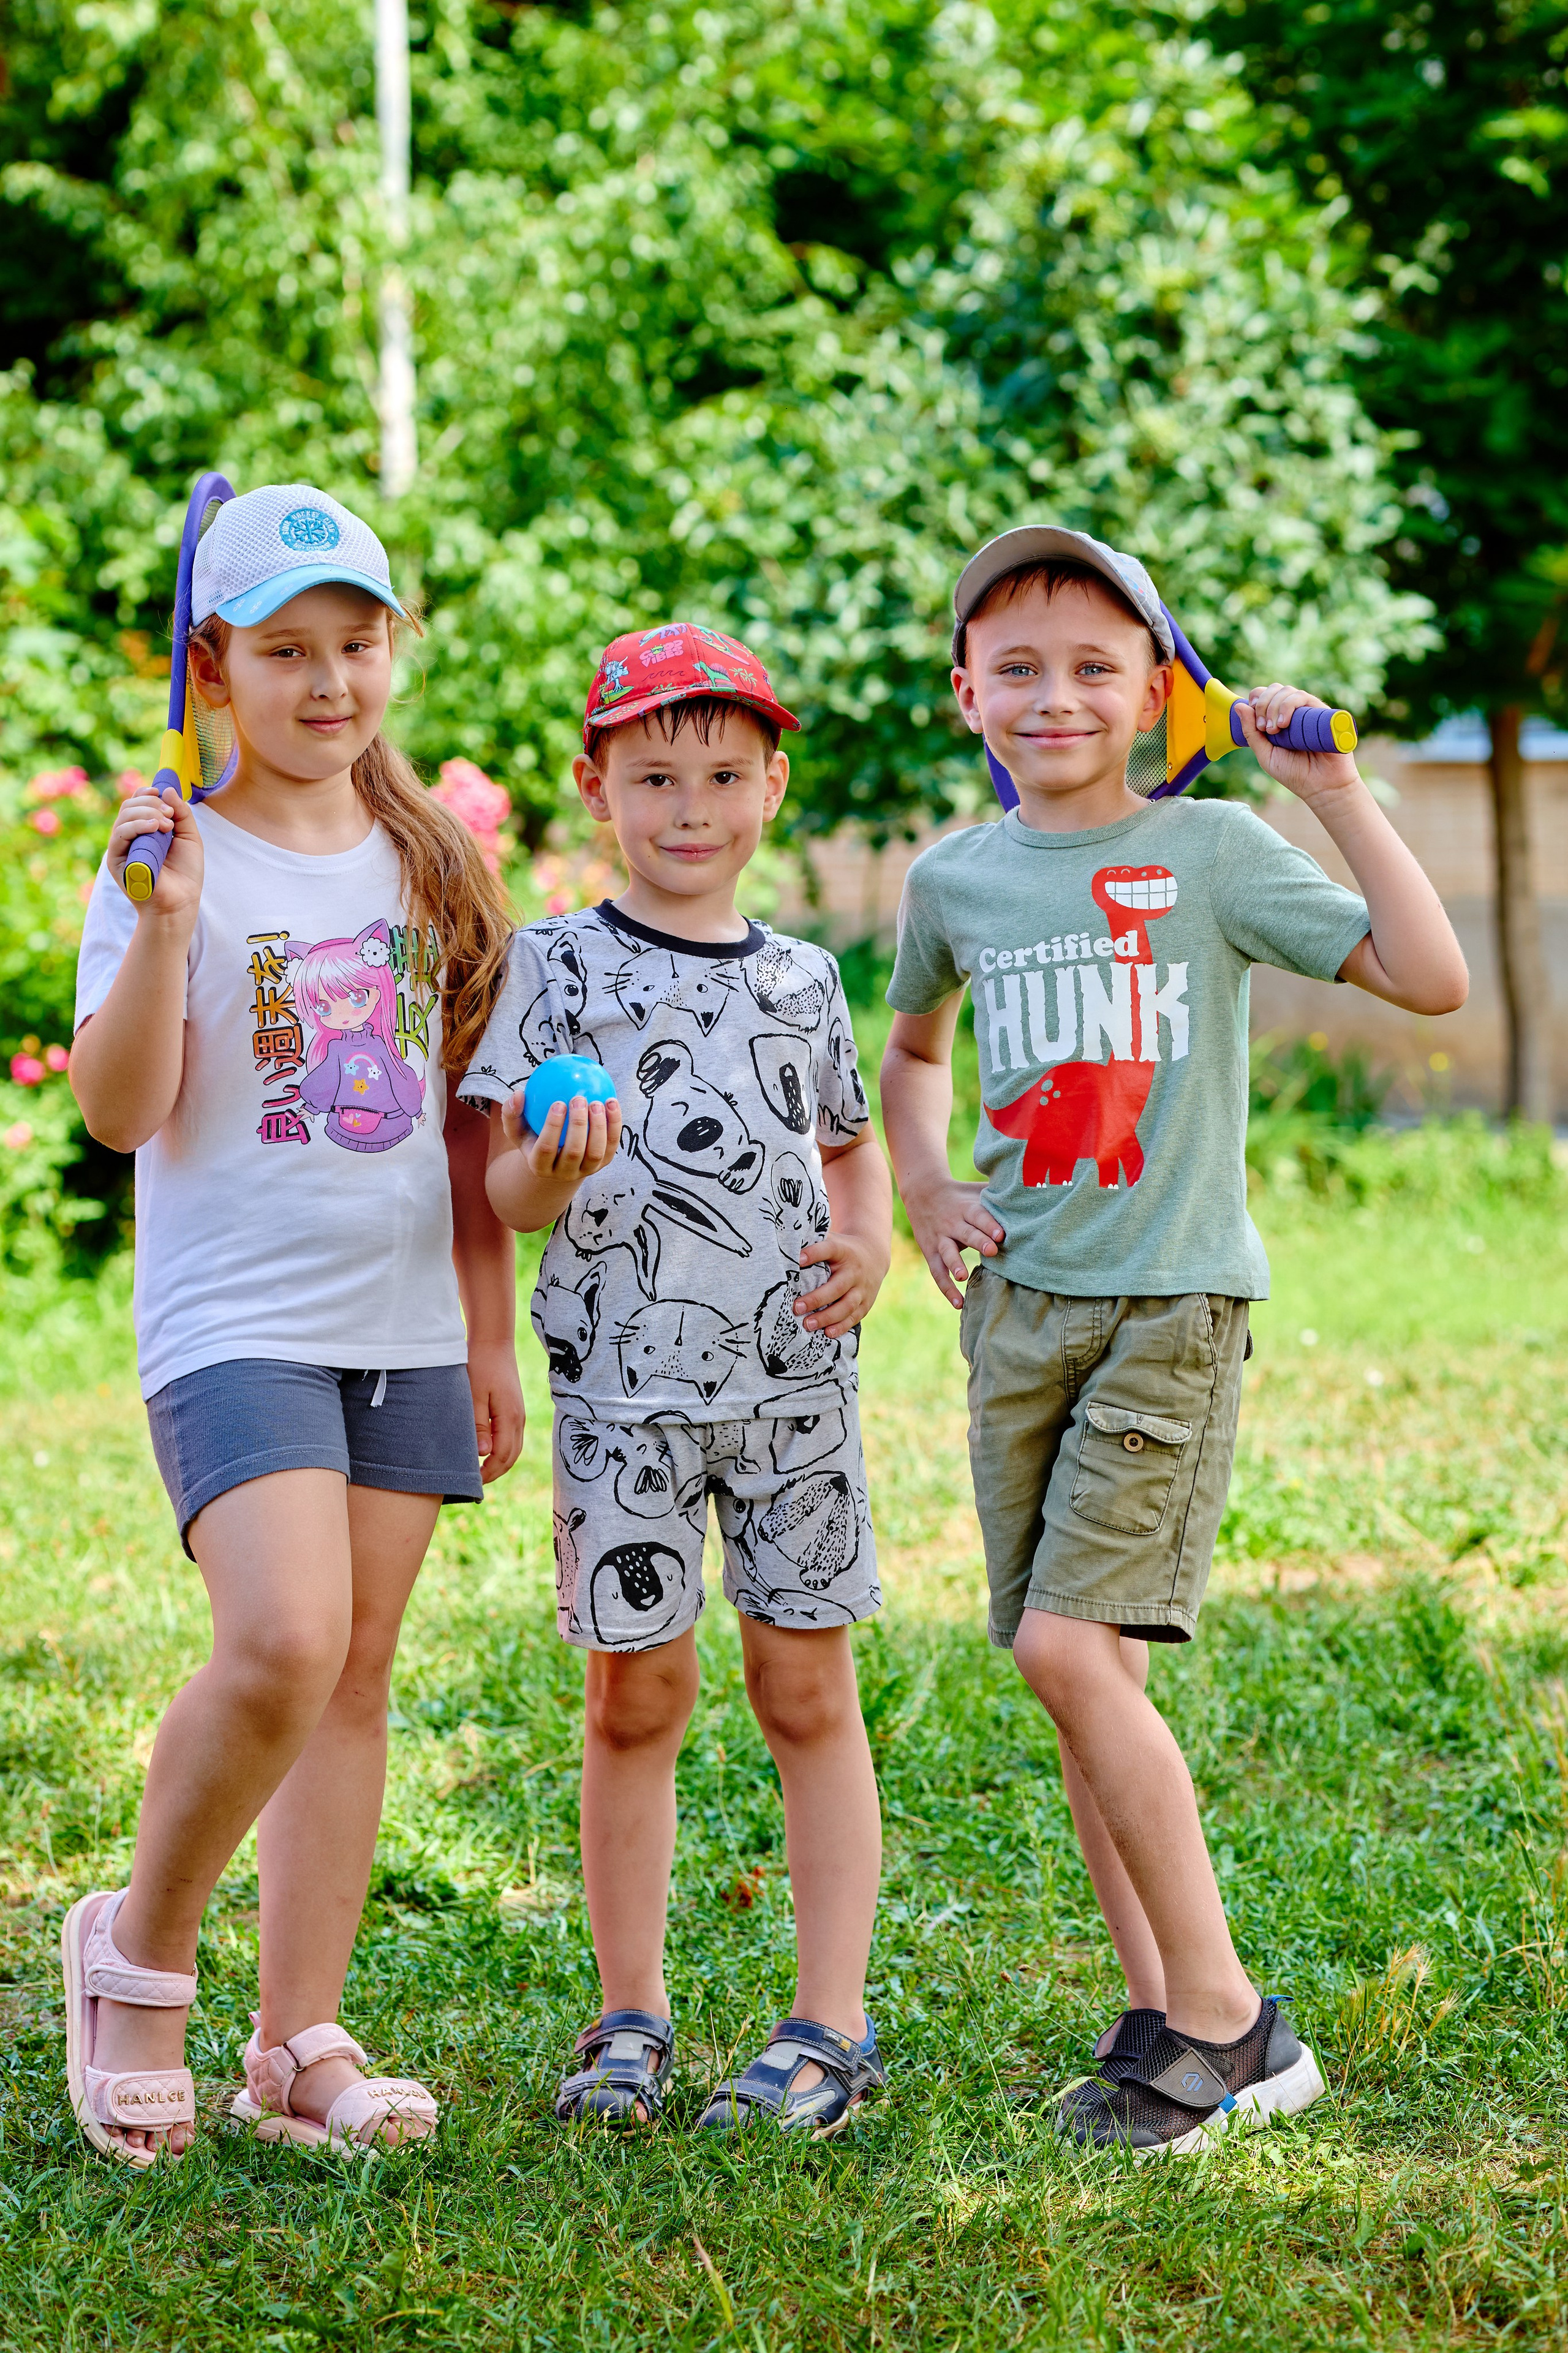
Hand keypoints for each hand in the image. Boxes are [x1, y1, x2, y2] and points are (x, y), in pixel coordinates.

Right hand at [107, 786, 203, 920]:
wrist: (180, 903)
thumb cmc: (185, 874)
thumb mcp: (189, 837)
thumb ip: (181, 813)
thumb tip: (166, 788)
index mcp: (145, 830)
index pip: (137, 802)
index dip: (147, 793)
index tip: (162, 793)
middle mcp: (130, 836)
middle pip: (130, 805)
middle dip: (150, 802)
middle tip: (169, 816)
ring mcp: (122, 847)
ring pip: (124, 816)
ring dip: (146, 812)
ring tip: (166, 824)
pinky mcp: (116, 860)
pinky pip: (119, 835)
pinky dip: (136, 825)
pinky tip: (154, 827)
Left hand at [468, 1340, 524, 1483]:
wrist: (493, 1341)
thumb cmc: (479, 1365)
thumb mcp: (473, 1395)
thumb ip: (478, 1426)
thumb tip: (483, 1454)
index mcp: (510, 1417)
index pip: (503, 1456)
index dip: (488, 1472)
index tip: (471, 1482)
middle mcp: (518, 1419)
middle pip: (511, 1457)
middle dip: (494, 1472)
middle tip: (473, 1483)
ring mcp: (518, 1414)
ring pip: (513, 1449)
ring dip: (499, 1463)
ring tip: (479, 1472)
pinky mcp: (514, 1409)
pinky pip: (511, 1438)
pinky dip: (501, 1451)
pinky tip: (486, 1452)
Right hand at [499, 1086, 621, 1184]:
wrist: (556, 1161)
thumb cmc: (532, 1137)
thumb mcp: (516, 1128)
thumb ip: (512, 1112)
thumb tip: (518, 1094)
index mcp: (539, 1165)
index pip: (546, 1149)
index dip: (553, 1127)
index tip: (558, 1102)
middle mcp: (563, 1173)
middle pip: (573, 1152)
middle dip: (578, 1125)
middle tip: (578, 1098)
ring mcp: (585, 1171)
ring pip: (595, 1152)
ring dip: (598, 1126)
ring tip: (597, 1102)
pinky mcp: (603, 1164)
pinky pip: (611, 1146)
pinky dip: (614, 1125)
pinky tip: (612, 1102)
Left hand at [794, 1227, 888, 1338]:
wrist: (874, 1256)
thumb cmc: (842, 1251)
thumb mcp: (833, 1241)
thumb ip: (813, 1242)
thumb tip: (786, 1245)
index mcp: (843, 1251)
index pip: (829, 1250)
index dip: (814, 1253)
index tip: (798, 1259)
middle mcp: (854, 1271)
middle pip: (837, 1287)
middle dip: (816, 1299)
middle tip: (796, 1308)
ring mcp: (862, 1289)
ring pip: (846, 1306)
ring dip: (827, 1317)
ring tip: (807, 1325)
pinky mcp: (866, 1304)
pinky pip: (854, 1317)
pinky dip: (841, 1327)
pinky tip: (827, 1333)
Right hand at [901, 1173, 1003, 1307]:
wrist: (923, 1192)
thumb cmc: (961, 1195)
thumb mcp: (976, 1191)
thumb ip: (999, 1196)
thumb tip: (1031, 1193)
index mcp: (966, 1208)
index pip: (978, 1215)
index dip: (989, 1224)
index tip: (1002, 1234)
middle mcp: (952, 1223)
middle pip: (966, 1233)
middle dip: (978, 1242)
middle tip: (992, 1251)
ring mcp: (940, 1239)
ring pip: (947, 1252)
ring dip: (954, 1264)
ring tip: (962, 1276)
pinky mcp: (931, 1253)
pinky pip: (938, 1273)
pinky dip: (947, 1289)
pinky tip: (959, 1304)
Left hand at [1235, 685, 1359, 803]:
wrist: (1322, 786)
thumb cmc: (1295, 773)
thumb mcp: (1265, 754)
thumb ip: (1251, 732)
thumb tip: (1238, 706)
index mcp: (1279, 718)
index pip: (1265, 694)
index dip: (1256, 699)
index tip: (1254, 718)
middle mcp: (1294, 712)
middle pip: (1275, 689)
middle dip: (1263, 704)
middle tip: (1264, 728)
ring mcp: (1309, 711)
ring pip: (1288, 691)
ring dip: (1274, 706)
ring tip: (1275, 730)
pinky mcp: (1323, 713)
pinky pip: (1305, 697)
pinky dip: (1290, 705)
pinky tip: (1284, 723)